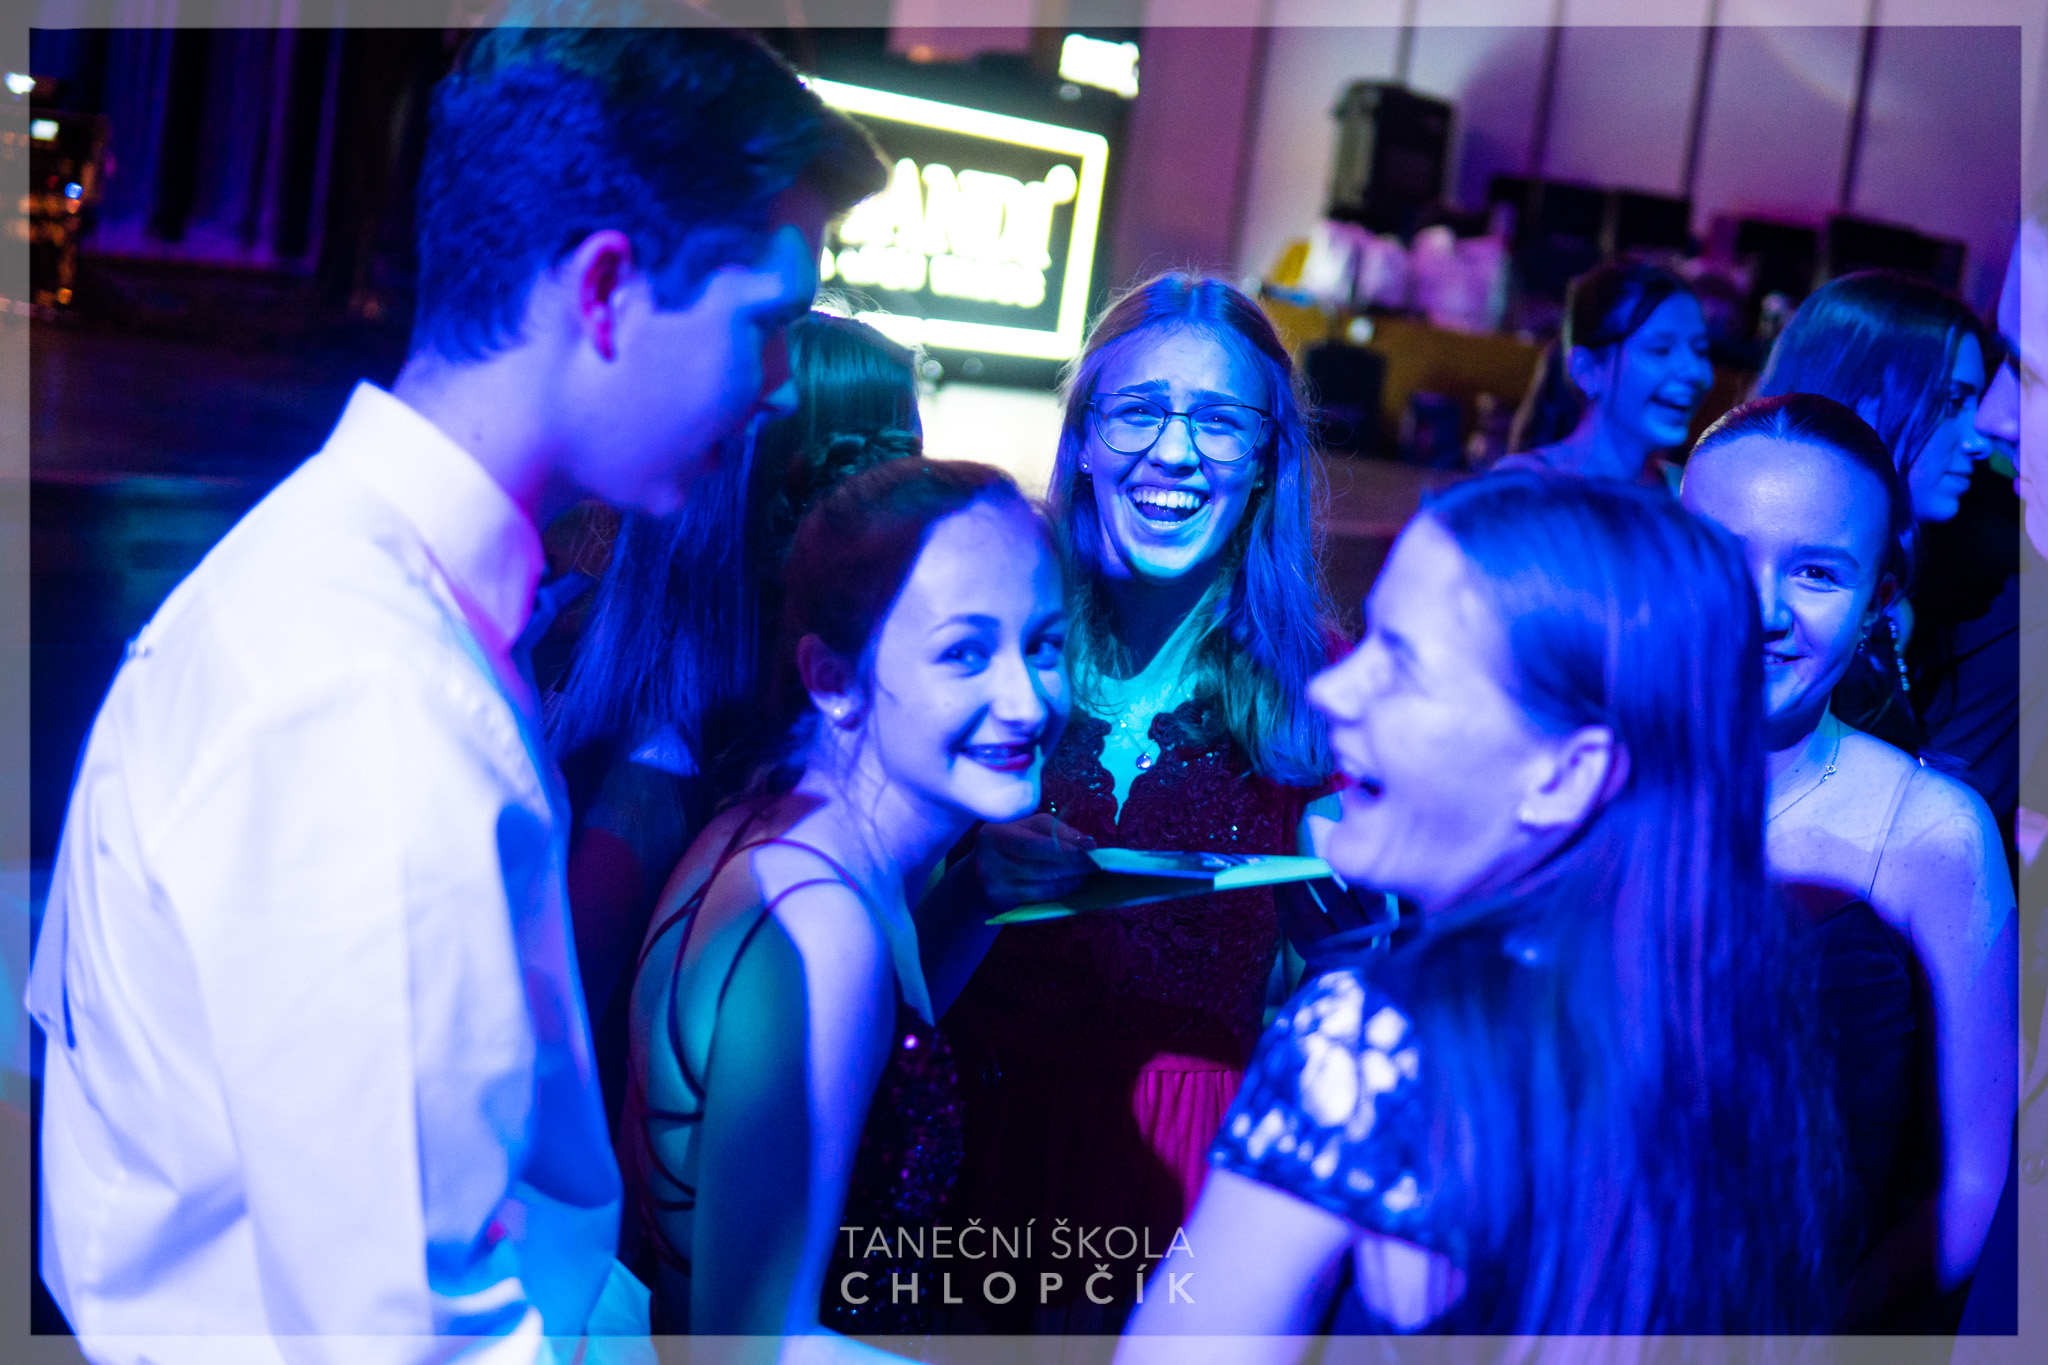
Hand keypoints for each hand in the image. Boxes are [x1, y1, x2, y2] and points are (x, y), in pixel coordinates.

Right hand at [975, 814, 1096, 908]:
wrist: (974, 883)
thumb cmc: (1006, 848)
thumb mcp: (1022, 829)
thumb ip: (1052, 830)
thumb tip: (1085, 842)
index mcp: (993, 836)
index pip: (1036, 843)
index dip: (1066, 847)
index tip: (1091, 847)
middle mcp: (989, 863)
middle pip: (1042, 867)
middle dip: (1074, 866)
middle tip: (1097, 864)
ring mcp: (995, 890)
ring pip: (1044, 887)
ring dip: (1071, 882)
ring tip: (1087, 876)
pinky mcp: (1003, 909)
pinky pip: (1040, 902)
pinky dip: (1061, 895)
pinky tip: (1072, 888)